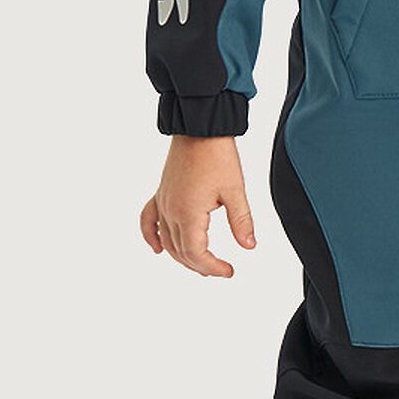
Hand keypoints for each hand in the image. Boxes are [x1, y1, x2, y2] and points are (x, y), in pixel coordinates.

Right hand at [139, 135, 256, 275]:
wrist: (199, 127)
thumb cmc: (217, 155)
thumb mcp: (235, 190)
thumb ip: (241, 221)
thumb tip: (249, 246)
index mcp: (188, 213)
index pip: (196, 253)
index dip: (212, 267)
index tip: (229, 271)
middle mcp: (171, 210)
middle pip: (180, 251)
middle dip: (199, 265)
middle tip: (220, 270)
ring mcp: (163, 202)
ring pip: (166, 240)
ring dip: (181, 256)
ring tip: (200, 264)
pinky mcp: (161, 193)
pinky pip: (149, 220)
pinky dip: (151, 236)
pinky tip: (157, 248)